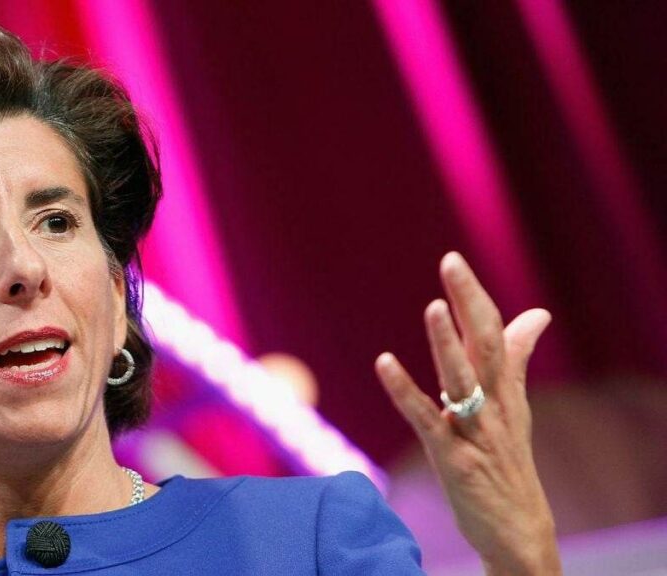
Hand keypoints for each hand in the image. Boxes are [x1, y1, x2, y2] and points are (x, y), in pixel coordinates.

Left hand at [374, 252, 561, 574]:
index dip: (473, 296)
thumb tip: (537, 314)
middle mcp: (495, 405)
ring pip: (462, 380)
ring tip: (434, 307)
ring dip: (448, 343)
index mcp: (506, 390)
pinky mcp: (454, 458)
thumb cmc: (510, 463)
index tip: (453, 260)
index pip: (493, 332)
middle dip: (467, 303)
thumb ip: (517, 359)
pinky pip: (427, 419)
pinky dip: (404, 390)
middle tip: (451, 263)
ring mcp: (475, 432)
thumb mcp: (515, 407)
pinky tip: (384, 363)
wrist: (519, 529)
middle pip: (484, 346)